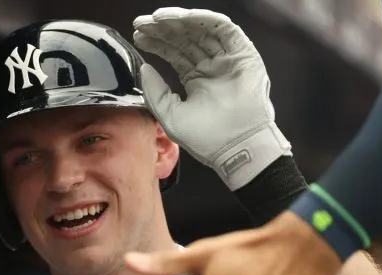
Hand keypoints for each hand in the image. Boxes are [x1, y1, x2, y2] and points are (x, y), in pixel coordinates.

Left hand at [132, 7, 291, 189]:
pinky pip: (224, 29)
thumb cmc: (206, 139)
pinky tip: (183, 18)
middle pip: (184, 39)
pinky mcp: (243, 54)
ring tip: (157, 19)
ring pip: (201, 31)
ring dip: (179, 22)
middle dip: (163, 30)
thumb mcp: (170, 115)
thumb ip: (154, 92)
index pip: (174, 53)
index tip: (138, 36)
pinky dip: (203, 19)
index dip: (156, 43)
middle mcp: (211, 66)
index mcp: (195, 79)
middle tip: (142, 24)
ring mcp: (227, 59)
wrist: (236, 148)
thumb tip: (144, 68)